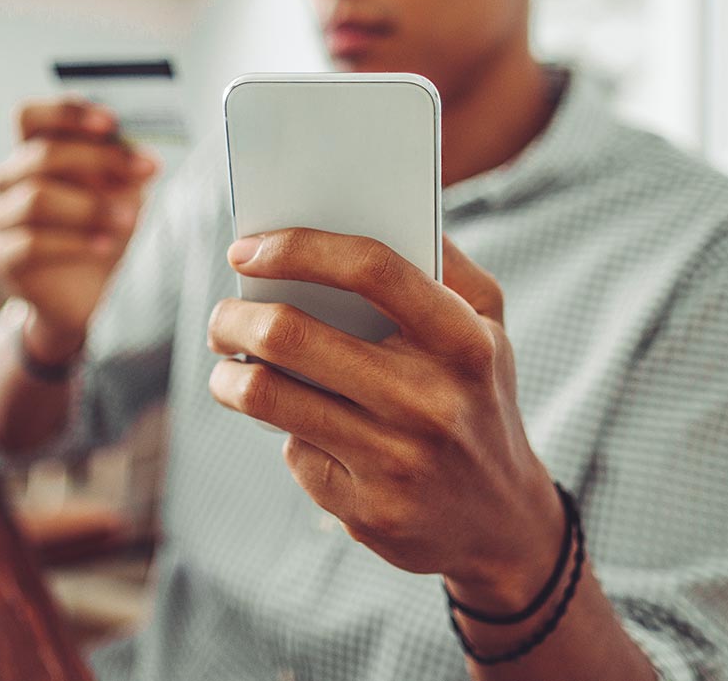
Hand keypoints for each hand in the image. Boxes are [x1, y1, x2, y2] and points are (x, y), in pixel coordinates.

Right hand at [0, 97, 158, 348]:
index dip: (66, 113)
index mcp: (32, 153)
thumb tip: (138, 149)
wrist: (88, 295)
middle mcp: (7, 179)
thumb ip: (121, 167)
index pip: (31, 117)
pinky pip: (31, 242)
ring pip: (36, 197)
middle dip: (99, 158)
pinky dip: (74, 242)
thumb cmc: (103, 231)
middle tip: (145, 169)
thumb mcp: (120, 192)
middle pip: (41, 154)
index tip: (110, 122)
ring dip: (90, 206)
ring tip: (128, 220)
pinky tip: (104, 246)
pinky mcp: (0, 256)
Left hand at [206, 230, 561, 598]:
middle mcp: (431, 401)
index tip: (246, 250)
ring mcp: (398, 462)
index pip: (371, 269)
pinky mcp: (368, 511)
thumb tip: (375, 207)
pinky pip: (294, 451)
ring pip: (267, 397)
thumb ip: (443, 260)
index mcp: (464, 341)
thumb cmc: (481, 396)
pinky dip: (286, 433)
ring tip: (227, 368)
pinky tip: (302, 429)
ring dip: (228, 378)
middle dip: (232, 318)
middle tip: (222, 319)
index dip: (297, 247)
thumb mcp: (490, 324)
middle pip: (290, 334)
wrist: (505, 520)